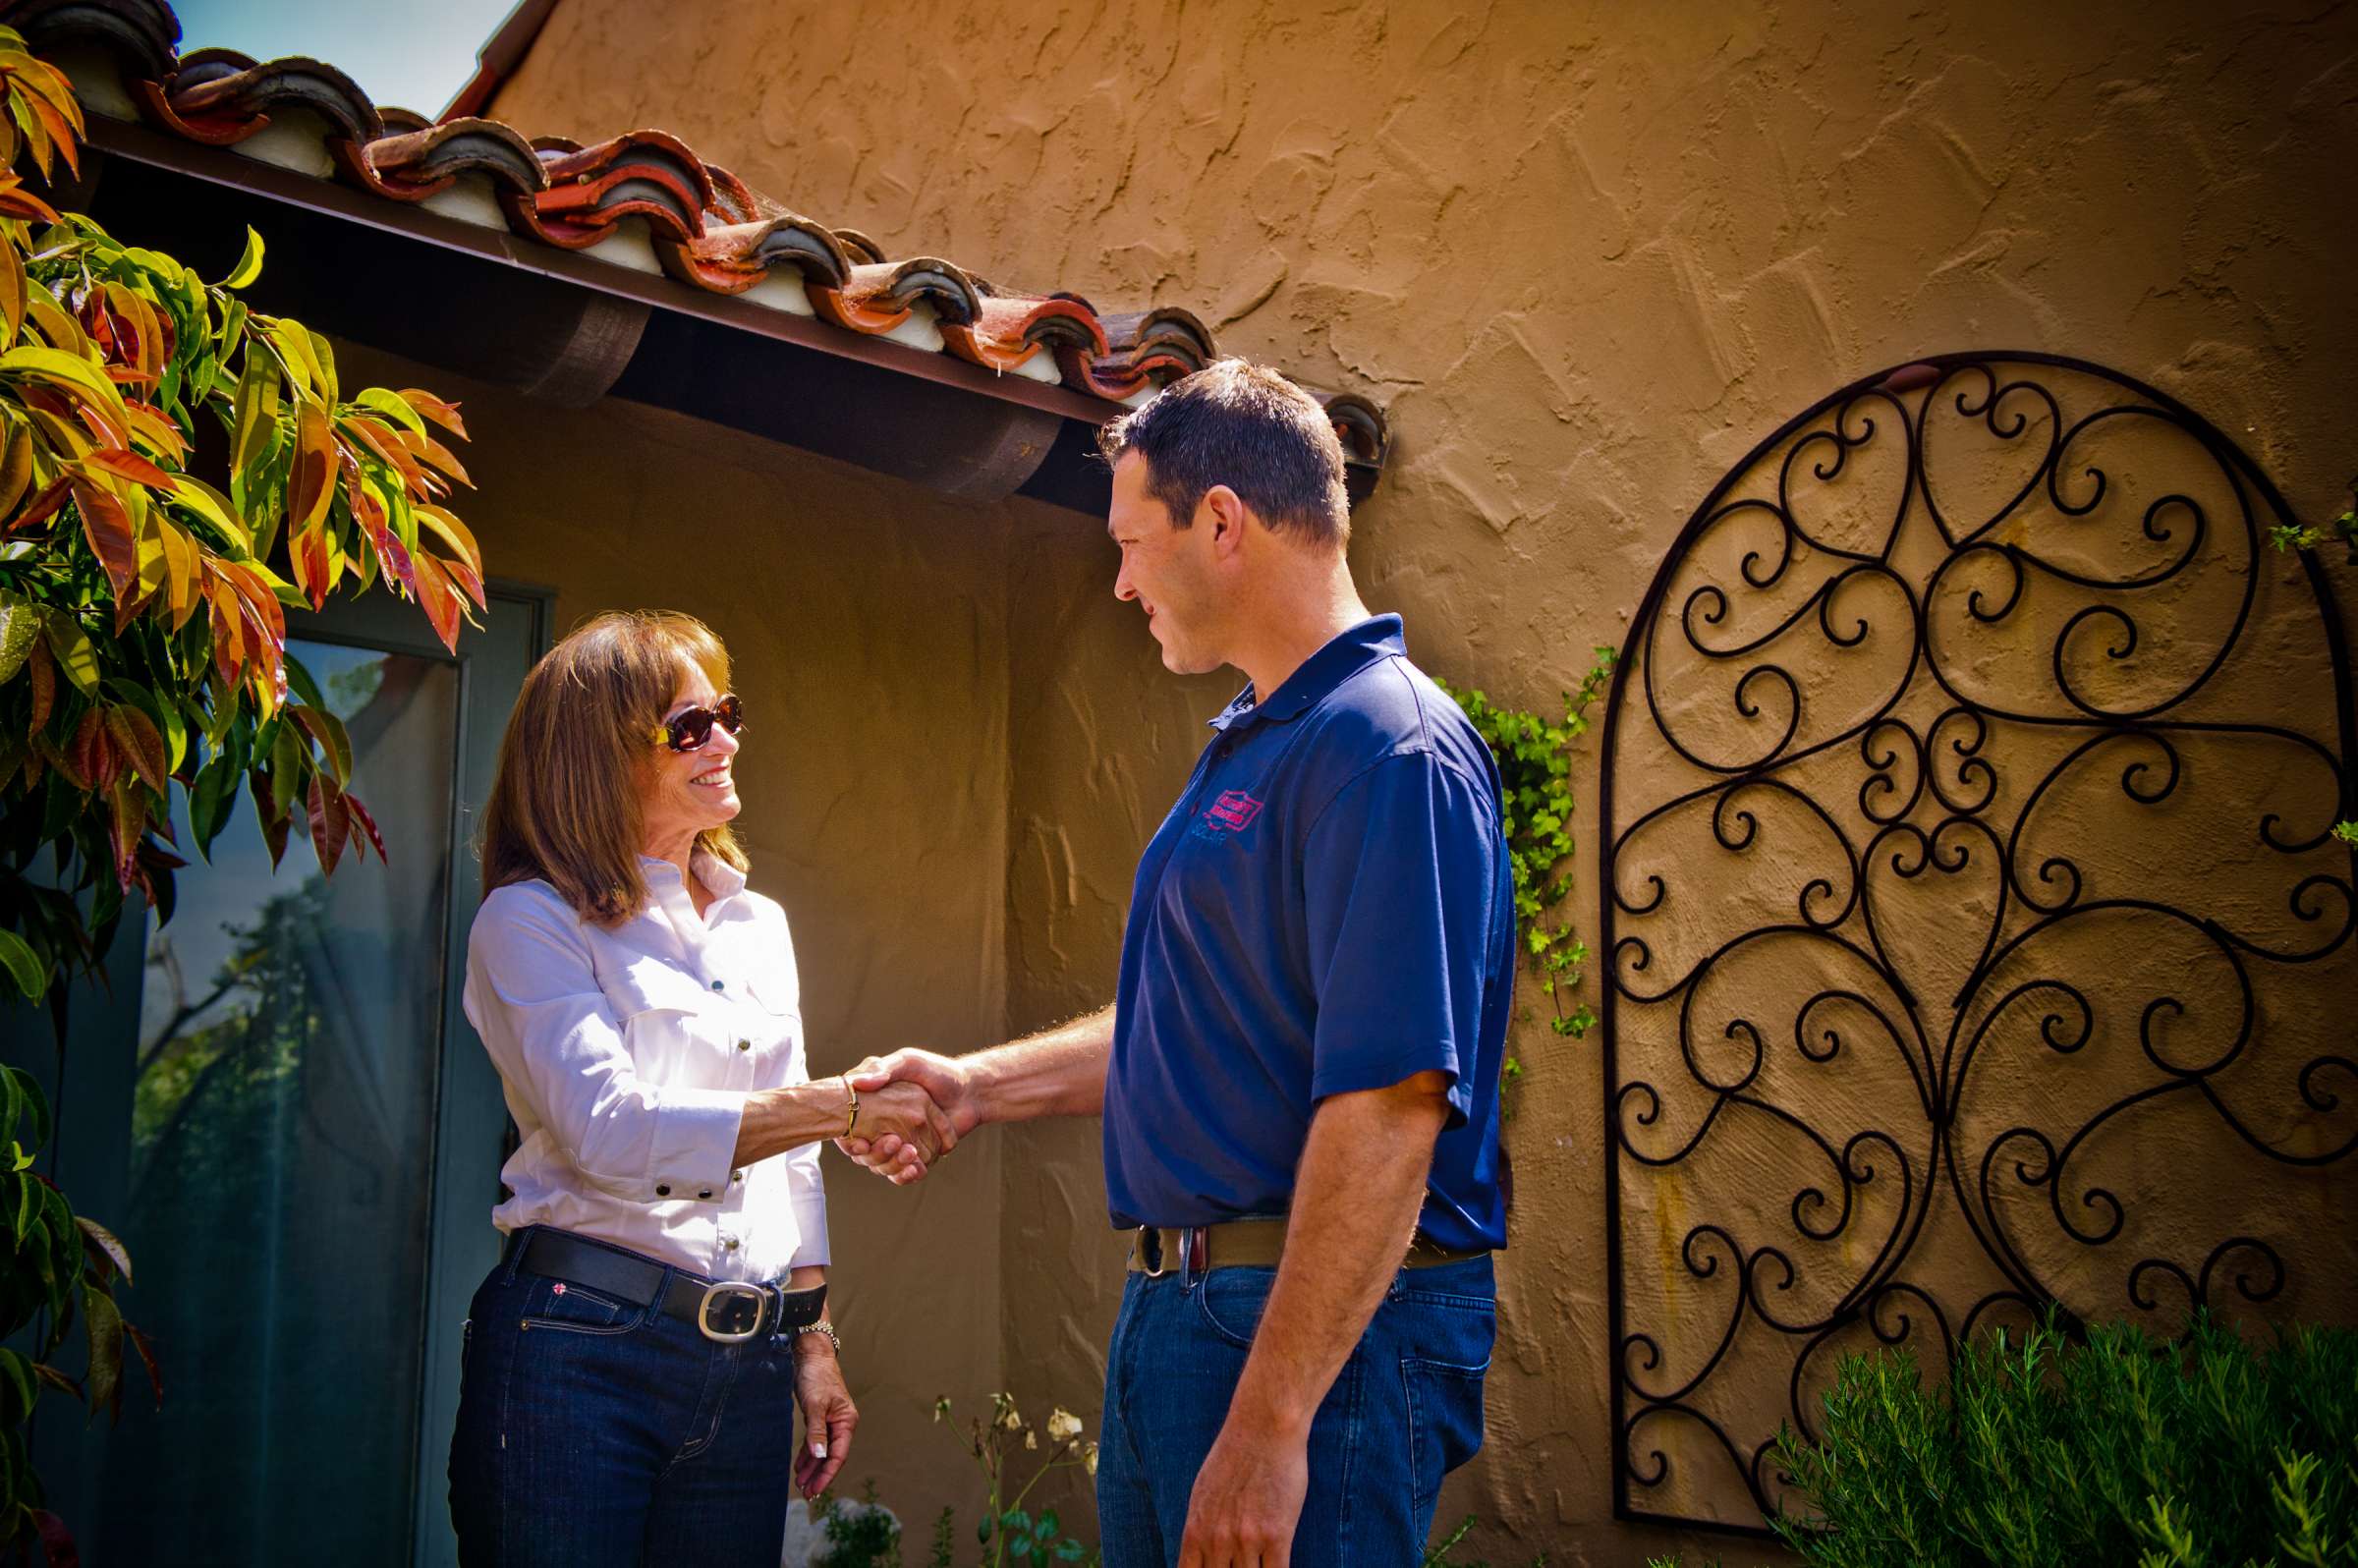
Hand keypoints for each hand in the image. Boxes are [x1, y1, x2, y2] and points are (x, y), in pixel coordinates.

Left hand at [791, 1338, 855, 1498]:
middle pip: (831, 1455)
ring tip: (801, 1484)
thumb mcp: (815, 1406)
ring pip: (822, 1450)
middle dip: (819, 1475)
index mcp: (846, 1421)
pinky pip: (815, 1441)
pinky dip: (808, 1454)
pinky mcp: (819, 1417)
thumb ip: (817, 1432)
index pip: (838, 1455)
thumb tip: (820, 1457)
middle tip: (807, 1493)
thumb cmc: (816, 1377)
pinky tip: (800, 1466)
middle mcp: (841, 1423)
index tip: (815, 1489)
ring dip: (812, 1467)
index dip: (827, 1474)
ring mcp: (830, 1421)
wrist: (811, 1355)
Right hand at [835, 1050, 979, 1184]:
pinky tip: (914, 1167)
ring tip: (907, 1153)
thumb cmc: (938, 1072)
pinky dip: (906, 1174)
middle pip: (869, 1154)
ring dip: (892, 1165)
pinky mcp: (919, 1157)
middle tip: (889, 1143)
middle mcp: (887, 1129)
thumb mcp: (908, 1062)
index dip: (851, 1141)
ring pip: (885, 1166)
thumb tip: (859, 1084)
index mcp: (878, 1110)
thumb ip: (884, 1068)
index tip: (857, 1142)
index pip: (854, 1131)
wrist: (971, 1091)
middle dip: (876, 1154)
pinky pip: (905, 1173)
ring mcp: (903, 1144)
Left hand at [1178, 1423, 1308, 1566]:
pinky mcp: (1277, 1536)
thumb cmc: (1234, 1456)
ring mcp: (1247, 1540)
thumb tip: (1200, 1555)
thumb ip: (1200, 1528)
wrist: (1264, 1428)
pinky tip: (1276, 1563)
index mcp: (1195, 1530)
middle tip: (1239, 1564)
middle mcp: (1217, 1540)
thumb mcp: (1202, 1493)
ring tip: (1259, 1562)